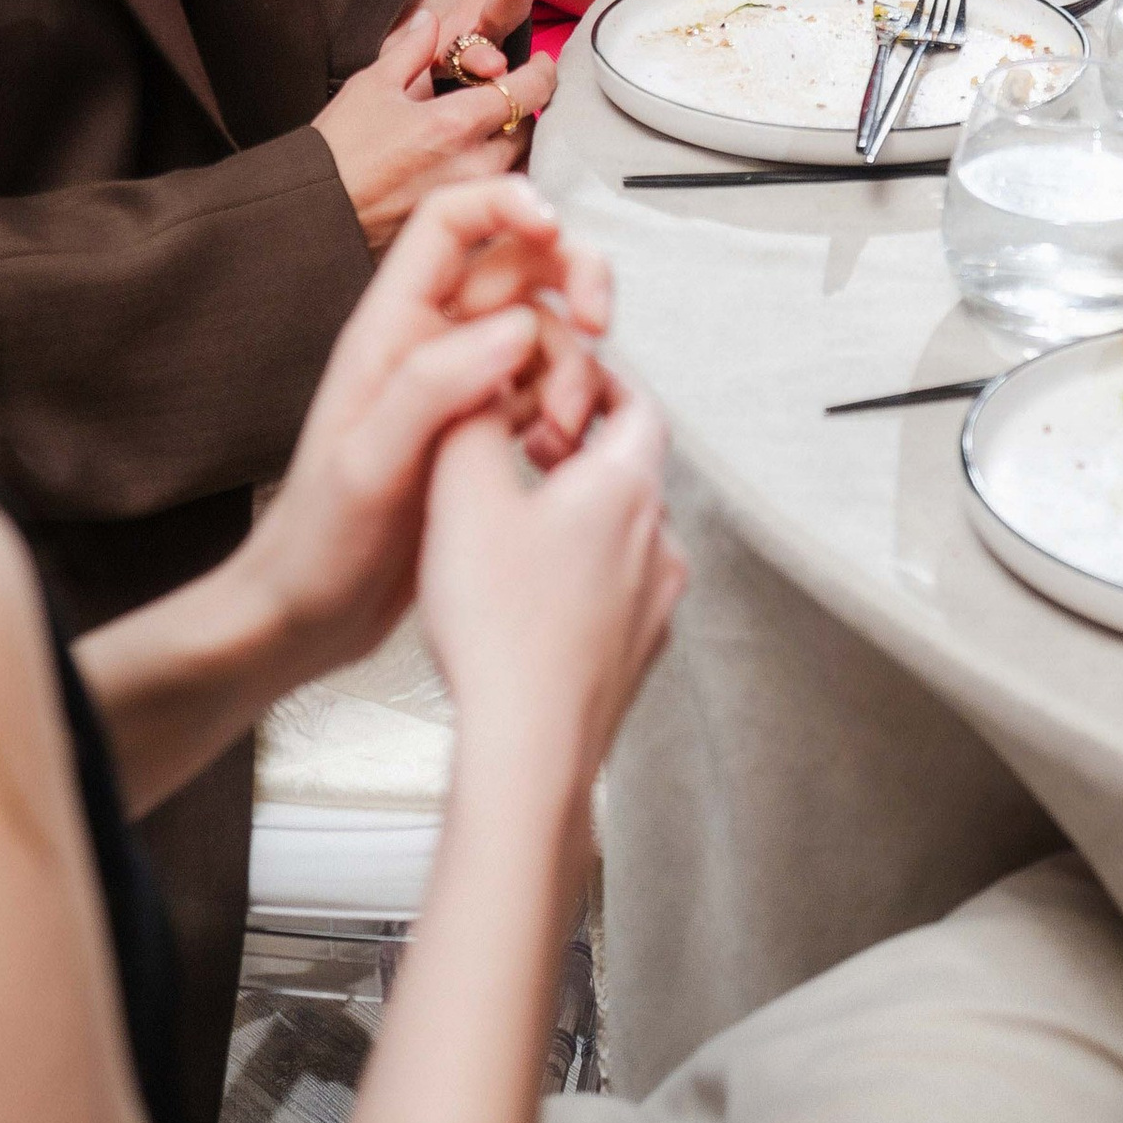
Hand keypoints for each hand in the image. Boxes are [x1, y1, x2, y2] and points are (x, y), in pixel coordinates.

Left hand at [244, 181, 611, 688]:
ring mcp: (461, 385)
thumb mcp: (369, 463)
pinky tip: (557, 456)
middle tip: (603, 323)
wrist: (310, 615)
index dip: (506, 201)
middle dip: (573, 279)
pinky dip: (570, 410)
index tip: (556, 229)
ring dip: (577, 367)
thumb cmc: (320, 541)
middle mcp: (429, 343)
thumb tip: (517, 329)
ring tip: (567, 432)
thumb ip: (436, 387)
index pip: (451, 223)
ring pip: (545, 332)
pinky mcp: (485, 429)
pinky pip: (547, 390)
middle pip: (518, 266)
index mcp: (391, 328)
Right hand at [315, 2, 555, 248]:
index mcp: (454, 123)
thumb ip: (410, 50)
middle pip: (529, 131)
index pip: (528, 92)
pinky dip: (498, 182)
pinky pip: (498, 199)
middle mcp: (474, 165)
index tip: (541, 65)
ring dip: (513, 147)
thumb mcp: (370, 87)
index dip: (542, 73)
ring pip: (519, 167)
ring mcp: (470, 201)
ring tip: (491, 136)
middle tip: (507, 100)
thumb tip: (431, 21)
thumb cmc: (336, 151)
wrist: (311, 215)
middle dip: (523, 111)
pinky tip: (476, 174)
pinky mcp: (461, 226)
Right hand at [414, 395, 686, 848]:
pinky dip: (586, 572)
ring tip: (522, 521)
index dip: (600, 380)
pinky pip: (622, 590)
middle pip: (634, 468)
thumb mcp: (462, 495)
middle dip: (583, 446)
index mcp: (626, 487)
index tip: (558, 378)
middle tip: (527, 445)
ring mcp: (658, 604)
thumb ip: (469, 418)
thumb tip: (482, 375)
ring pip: (628, 532)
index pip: (639, 403)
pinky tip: (533, 594)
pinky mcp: (639, 653)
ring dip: (585, 513)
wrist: (529, 747)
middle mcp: (660, 541)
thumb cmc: (498, 624)